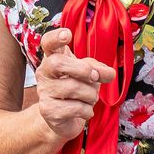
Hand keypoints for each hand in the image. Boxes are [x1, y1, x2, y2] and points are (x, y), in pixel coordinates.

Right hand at [34, 28, 115, 144]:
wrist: (65, 119)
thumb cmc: (76, 90)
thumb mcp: (90, 73)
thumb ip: (99, 69)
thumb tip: (109, 74)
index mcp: (53, 58)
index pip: (48, 43)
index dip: (55, 37)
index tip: (67, 34)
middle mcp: (44, 73)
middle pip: (58, 63)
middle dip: (83, 70)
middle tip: (95, 77)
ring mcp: (44, 92)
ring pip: (72, 87)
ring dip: (90, 95)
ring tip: (90, 98)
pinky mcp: (48, 110)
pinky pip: (75, 107)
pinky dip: (87, 110)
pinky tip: (84, 110)